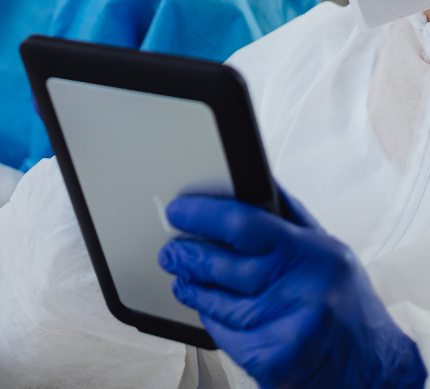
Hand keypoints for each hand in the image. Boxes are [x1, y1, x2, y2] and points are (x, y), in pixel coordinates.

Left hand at [158, 191, 426, 388]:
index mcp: (311, 252)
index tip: (178, 212)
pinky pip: (225, 335)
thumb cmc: (349, 304)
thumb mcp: (329, 250)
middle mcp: (301, 289)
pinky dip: (211, 320)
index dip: (201, 215)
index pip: (242, 223)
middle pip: (221, 265)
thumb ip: (288, 215)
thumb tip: (251, 177)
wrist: (376, 371)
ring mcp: (287, 328)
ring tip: (182, 278)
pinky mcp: (274, 362)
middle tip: (170, 249)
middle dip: (187, 255)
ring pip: (218, 302)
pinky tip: (206, 309)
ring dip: (192, 288)